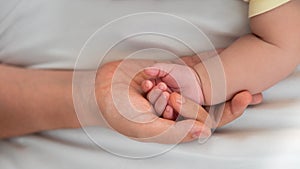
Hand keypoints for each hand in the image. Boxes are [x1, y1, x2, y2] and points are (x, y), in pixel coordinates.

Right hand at [95, 53, 261, 143]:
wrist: (101, 90)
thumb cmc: (120, 114)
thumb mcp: (147, 129)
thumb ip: (176, 131)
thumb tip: (206, 132)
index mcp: (177, 125)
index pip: (210, 121)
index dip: (230, 111)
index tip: (244, 98)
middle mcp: (179, 108)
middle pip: (211, 104)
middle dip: (230, 97)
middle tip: (249, 91)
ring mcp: (175, 90)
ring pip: (202, 87)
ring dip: (215, 83)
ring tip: (216, 80)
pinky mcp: (168, 74)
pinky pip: (188, 71)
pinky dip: (199, 67)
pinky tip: (213, 62)